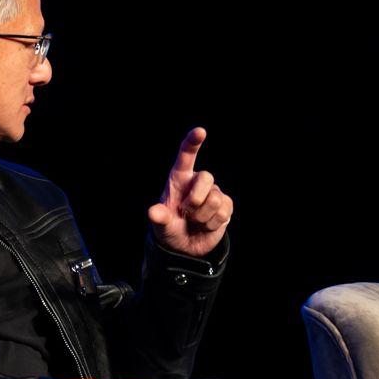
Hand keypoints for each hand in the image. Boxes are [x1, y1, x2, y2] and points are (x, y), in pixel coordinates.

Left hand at [146, 127, 232, 257]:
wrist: (184, 246)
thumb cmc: (169, 228)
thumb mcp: (160, 225)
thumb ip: (159, 217)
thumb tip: (153, 212)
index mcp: (179, 178)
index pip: (186, 155)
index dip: (193, 142)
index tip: (200, 132)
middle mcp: (197, 182)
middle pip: (207, 176)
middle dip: (196, 199)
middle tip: (186, 213)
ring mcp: (213, 193)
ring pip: (216, 198)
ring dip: (203, 216)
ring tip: (195, 221)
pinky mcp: (225, 206)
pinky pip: (224, 211)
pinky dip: (213, 224)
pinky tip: (206, 226)